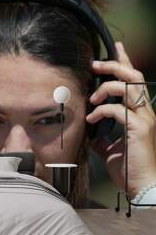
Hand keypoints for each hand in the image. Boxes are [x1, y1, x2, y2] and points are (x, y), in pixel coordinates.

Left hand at [86, 42, 155, 198]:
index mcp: (140, 113)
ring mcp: (144, 119)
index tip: (116, 47)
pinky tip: (91, 120)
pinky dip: (101, 111)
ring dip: (106, 87)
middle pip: (134, 77)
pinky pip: (118, 110)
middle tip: (94, 64)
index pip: (134, 81)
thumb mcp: (110, 149)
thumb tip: (89, 130)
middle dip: (114, 65)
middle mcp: (145, 112)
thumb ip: (101, 136)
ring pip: (129, 87)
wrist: (142, 187)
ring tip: (91, 98)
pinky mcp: (139, 129)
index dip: (125, 62)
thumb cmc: (129, 169)